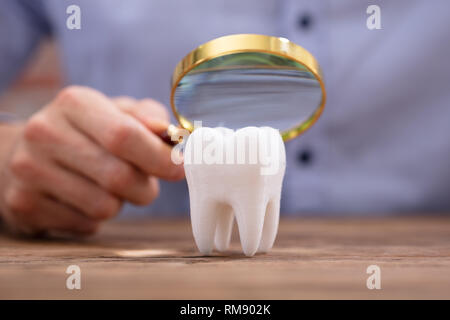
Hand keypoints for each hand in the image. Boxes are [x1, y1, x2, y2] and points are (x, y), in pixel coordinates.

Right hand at [0, 86, 183, 235]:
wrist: (27, 152)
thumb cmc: (87, 132)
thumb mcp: (116, 112)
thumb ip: (148, 119)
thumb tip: (172, 136)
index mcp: (74, 103)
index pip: (125, 136)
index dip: (160, 158)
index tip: (178, 169)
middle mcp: (45, 132)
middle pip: (119, 177)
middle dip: (145, 188)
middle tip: (147, 185)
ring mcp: (29, 170)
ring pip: (104, 206)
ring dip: (121, 203)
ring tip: (110, 188)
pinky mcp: (25, 203)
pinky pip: (86, 224)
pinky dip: (97, 217)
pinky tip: (84, 199)